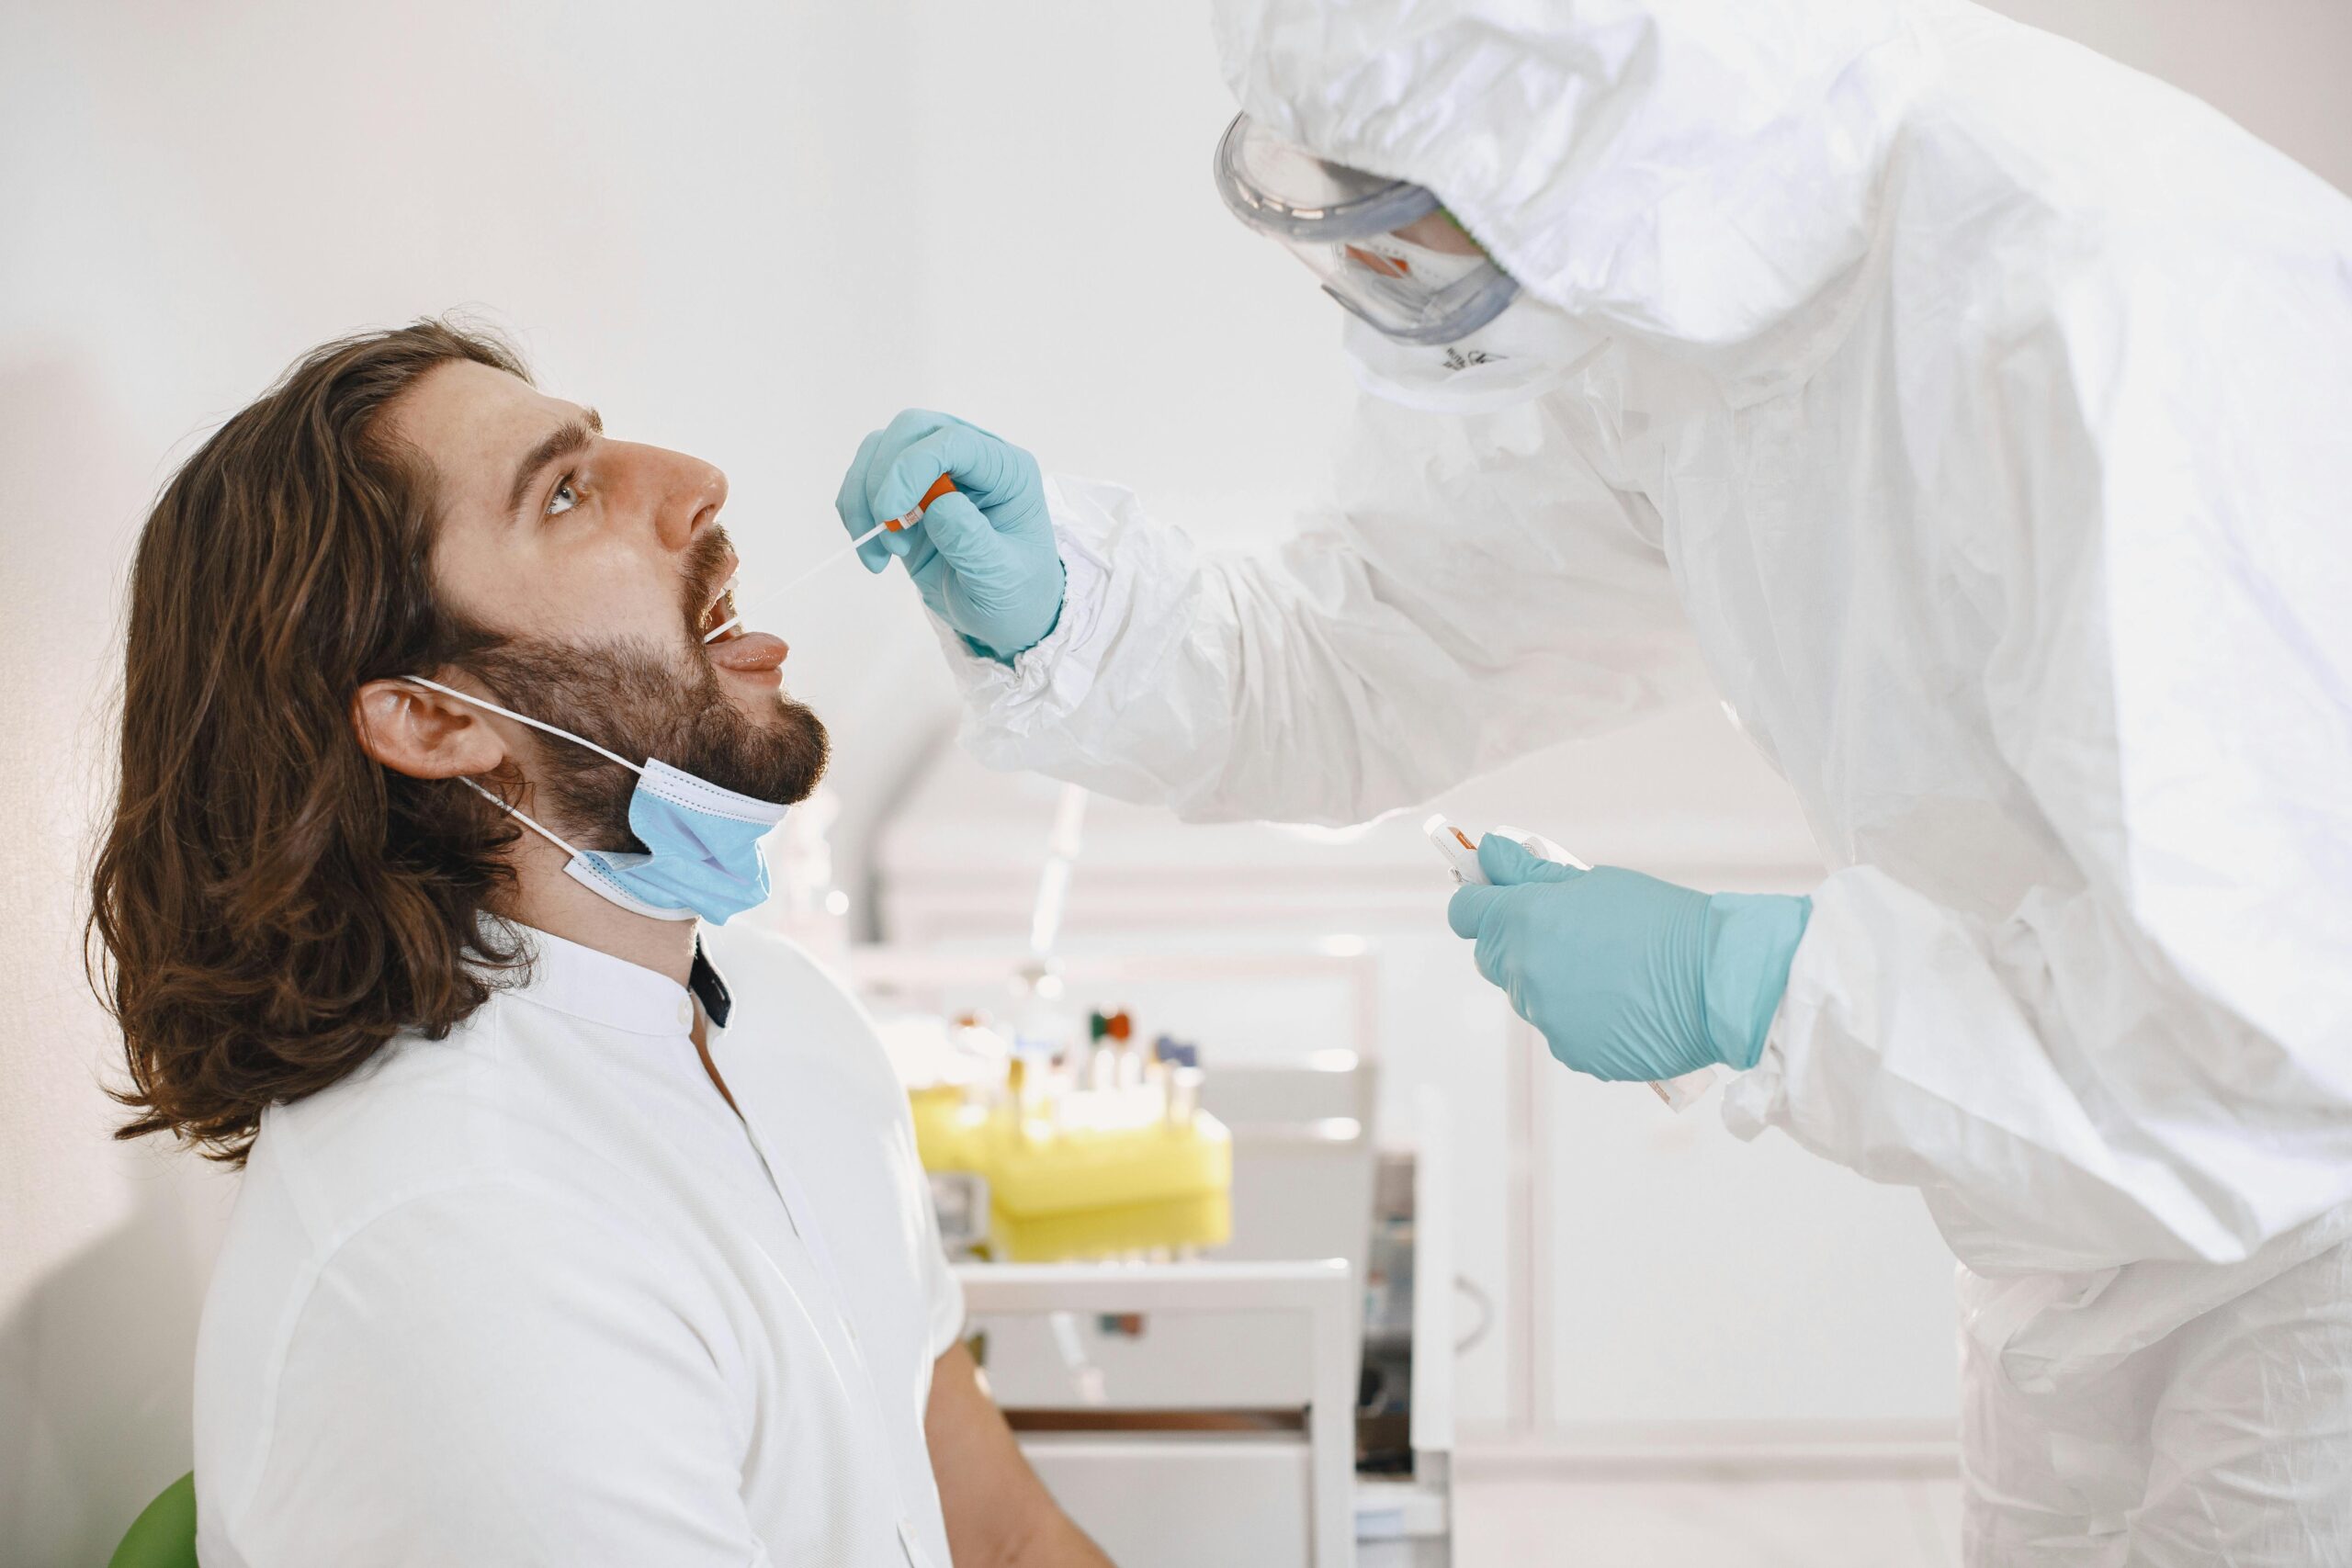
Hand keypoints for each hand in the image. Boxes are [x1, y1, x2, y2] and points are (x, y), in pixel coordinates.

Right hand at [836, 409, 1065, 661]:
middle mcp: (971, 458)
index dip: (912, 466)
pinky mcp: (907, 491)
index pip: (953, 440)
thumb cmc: (1013, 594)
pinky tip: (876, 556)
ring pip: (878, 449)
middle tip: (889, 536)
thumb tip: (938, 504)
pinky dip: (855, 514)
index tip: (891, 515)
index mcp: (1007, 470)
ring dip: (863, 500)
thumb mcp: (1000, 579)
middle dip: (883, 479)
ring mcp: (936, 469)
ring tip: (882, 555)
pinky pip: (864, 480)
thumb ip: (972, 542)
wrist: (1001, 613)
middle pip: (910, 429)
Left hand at [1446, 835, 1809, 1081]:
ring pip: (1528, 997)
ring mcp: (1547, 1020)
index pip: (1466, 912)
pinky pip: (1560, 1031)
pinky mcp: (1574, 1054)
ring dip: (1550, 982)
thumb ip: (1532, 875)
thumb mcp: (1594, 884)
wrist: (1718, 981)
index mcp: (1524, 922)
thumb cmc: (1663, 921)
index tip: (1498, 895)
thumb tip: (1488, 854)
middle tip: (1565, 931)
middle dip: (1514, 942)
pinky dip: (1579, 1017)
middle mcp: (1524, 974)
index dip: (1481, 900)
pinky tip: (1621, 1002)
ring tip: (1608, 970)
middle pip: (1491, 957)